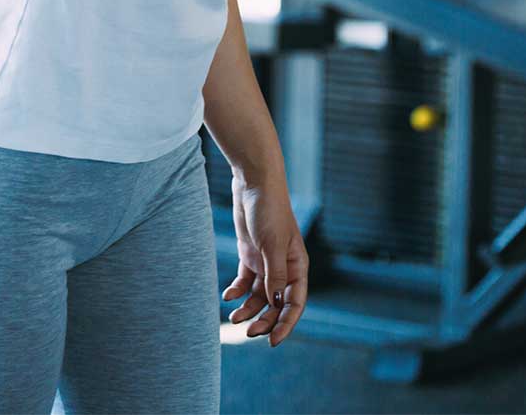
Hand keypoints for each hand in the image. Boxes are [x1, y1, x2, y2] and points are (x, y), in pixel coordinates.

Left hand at [221, 177, 308, 345]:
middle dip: (264, 319)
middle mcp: (284, 268)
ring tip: (233, 317)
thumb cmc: (269, 210)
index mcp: (297, 266)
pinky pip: (245, 281)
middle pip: (276, 303)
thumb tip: (275, 304)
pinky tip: (227, 295)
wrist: (253, 183)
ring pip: (259, 295)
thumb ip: (274, 275)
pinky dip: (238, 290)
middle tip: (247, 331)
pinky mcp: (250, 255)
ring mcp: (266, 262)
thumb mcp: (272, 245)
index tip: (273, 341)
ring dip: (248, 308)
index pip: (295, 303)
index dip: (286, 323)